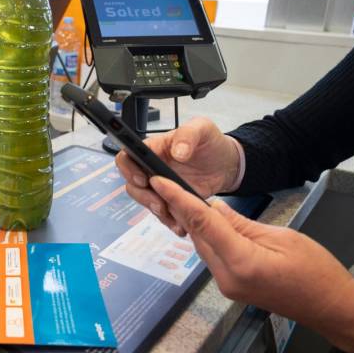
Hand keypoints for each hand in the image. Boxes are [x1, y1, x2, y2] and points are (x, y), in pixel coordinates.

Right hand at [116, 117, 240, 234]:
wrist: (227, 164)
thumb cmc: (210, 142)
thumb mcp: (202, 129)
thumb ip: (188, 135)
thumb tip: (177, 152)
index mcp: (153, 148)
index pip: (127, 157)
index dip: (128, 169)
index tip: (143, 180)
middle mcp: (151, 168)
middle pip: (131, 183)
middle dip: (142, 196)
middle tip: (160, 203)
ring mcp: (160, 186)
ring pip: (144, 200)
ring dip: (154, 209)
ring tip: (172, 214)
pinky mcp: (171, 200)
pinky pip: (161, 212)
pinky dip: (168, 219)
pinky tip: (181, 224)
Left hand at [150, 176, 353, 352]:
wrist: (330, 308)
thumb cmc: (315, 271)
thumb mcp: (281, 237)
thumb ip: (240, 223)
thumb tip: (212, 206)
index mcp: (241, 261)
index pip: (201, 223)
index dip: (178, 199)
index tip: (158, 182)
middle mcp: (226, 277)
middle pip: (197, 235)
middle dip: (184, 209)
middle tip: (172, 183)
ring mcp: (226, 285)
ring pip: (202, 246)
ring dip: (197, 224)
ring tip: (190, 199)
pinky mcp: (230, 287)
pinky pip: (212, 256)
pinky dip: (209, 238)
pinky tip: (212, 224)